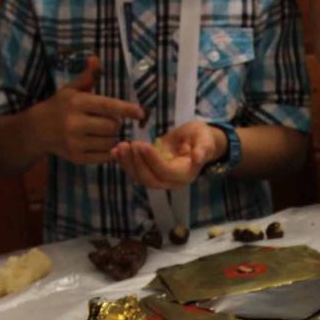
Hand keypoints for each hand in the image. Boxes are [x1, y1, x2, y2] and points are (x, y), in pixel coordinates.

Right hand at [36, 55, 143, 163]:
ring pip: (111, 142)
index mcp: (76, 103)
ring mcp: (75, 142)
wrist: (36, 131)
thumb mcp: (71, 90)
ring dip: (112, 137)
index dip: (126, 109)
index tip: (141, 113)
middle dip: (116, 123)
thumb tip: (95, 58)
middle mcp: (75, 123)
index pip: (107, 106)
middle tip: (108, 121)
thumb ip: (87, 77)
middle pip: (113, 126)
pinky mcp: (77, 158)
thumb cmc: (59, 107)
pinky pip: (104, 156)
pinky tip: (100, 143)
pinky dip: (108, 151)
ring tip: (102, 132)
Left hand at [111, 120, 226, 188]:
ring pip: (140, 178)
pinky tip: (115, 151)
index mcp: (186, 174)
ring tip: (121, 146)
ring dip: (127, 163)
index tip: (142, 144)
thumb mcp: (205, 140)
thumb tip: (198, 157)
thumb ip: (203, 149)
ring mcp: (159, 178)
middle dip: (137, 163)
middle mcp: (172, 181)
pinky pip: (134, 172)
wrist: (196, 141)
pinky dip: (123, 163)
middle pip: (150, 180)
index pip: (166, 172)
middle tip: (130, 145)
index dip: (153, 160)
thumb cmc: (201, 138)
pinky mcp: (150, 172)